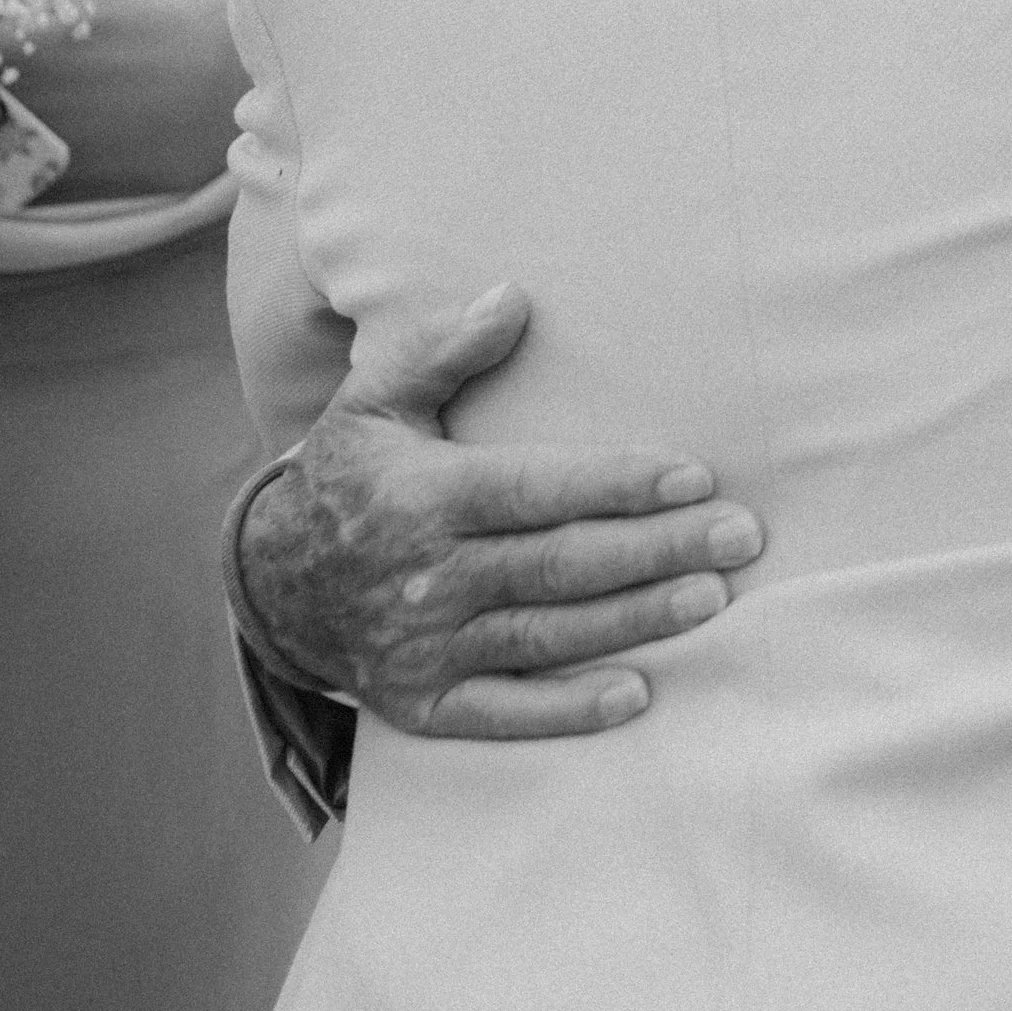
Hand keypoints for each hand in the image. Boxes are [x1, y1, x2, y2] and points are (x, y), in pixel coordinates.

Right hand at [237, 284, 763, 738]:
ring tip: (712, 599)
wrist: (270, 584)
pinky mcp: (425, 704)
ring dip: (635, 621)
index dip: (618, 484)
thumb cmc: (348, 476)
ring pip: (547, 633)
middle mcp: (428, 574)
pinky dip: (567, 710)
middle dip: (657, 550)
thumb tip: (512, 298)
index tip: (695, 476)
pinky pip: (504, 713)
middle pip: (560, 563)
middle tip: (741, 537)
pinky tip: (637, 696)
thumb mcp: (375, 400)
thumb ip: (442, 350)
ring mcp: (426, 645)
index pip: (536, 489)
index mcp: (424, 495)